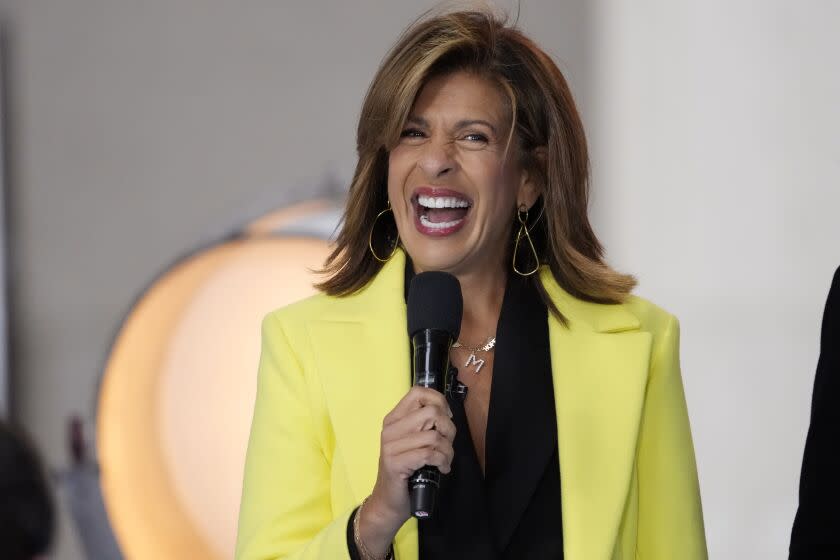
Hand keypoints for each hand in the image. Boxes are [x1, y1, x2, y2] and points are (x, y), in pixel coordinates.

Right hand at [358, 386, 455, 554]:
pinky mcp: (395, 463)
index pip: (418, 392)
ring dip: (447, 450)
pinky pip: (429, 454)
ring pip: (434, 435)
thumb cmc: (406, 471)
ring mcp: (390, 446)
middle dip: (448, 429)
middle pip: (431, 412)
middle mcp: (390, 429)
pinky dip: (442, 461)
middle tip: (447, 444)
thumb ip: (425, 425)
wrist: (388, 501)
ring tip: (444, 460)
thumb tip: (447, 413)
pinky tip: (442, 468)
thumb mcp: (414, 441)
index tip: (445, 418)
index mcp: (394, 419)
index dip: (438, 401)